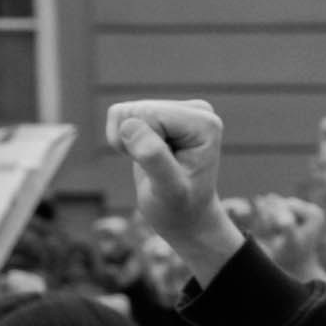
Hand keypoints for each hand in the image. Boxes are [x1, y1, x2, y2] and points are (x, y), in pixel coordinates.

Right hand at [107, 98, 237, 282]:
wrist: (185, 216)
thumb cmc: (180, 207)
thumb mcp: (169, 190)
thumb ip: (154, 159)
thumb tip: (131, 127)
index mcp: (205, 123)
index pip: (147, 115)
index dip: (141, 144)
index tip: (161, 169)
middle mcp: (197, 110)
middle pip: (134, 110)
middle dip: (132, 142)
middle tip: (154, 169)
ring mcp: (179, 110)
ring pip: (124, 112)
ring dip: (126, 142)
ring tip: (151, 163)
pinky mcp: (161, 113)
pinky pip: (120, 115)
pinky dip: (121, 139)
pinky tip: (142, 155)